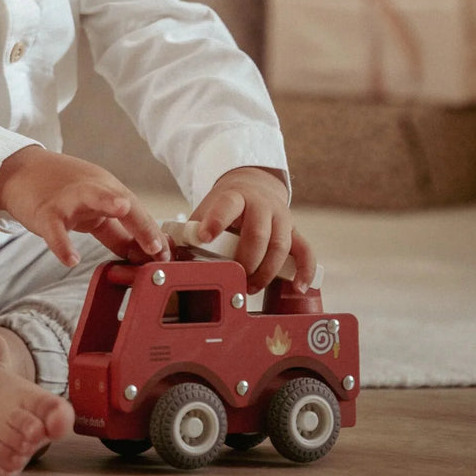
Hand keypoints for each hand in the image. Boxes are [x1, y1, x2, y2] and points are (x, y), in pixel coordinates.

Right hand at [0, 145, 168, 267]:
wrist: (18, 172)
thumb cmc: (58, 191)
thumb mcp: (92, 209)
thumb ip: (116, 231)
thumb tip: (142, 255)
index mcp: (107, 189)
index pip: (137, 211)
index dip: (152, 233)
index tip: (167, 257)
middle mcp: (92, 189)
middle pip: (123, 201)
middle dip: (143, 223)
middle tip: (158, 248)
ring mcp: (68, 198)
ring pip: (91, 197)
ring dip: (108, 202)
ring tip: (123, 210)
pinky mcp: (45, 211)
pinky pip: (55, 229)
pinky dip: (62, 244)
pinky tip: (70, 258)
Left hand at [189, 167, 316, 293]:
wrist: (253, 188)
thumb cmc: (225, 207)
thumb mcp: (207, 210)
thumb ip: (192, 230)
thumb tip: (168, 255)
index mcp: (235, 197)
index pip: (226, 205)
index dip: (216, 221)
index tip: (204, 237)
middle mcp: (262, 205)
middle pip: (257, 234)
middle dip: (246, 261)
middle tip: (236, 279)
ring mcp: (281, 218)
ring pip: (281, 246)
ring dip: (266, 272)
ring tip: (251, 288)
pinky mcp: (295, 232)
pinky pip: (306, 252)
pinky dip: (304, 271)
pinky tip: (298, 288)